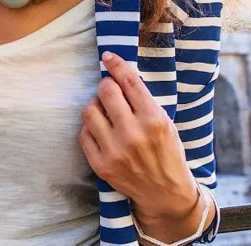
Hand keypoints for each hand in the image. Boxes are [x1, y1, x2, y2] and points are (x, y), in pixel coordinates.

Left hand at [79, 52, 198, 222]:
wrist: (165, 193)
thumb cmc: (167, 153)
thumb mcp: (166, 124)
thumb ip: (144, 101)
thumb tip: (119, 74)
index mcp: (155, 120)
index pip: (130, 82)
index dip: (116, 65)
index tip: (108, 56)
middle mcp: (134, 134)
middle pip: (106, 91)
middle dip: (106, 86)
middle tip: (110, 90)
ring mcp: (115, 150)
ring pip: (89, 111)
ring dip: (95, 105)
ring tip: (104, 110)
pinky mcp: (101, 164)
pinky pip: (83, 133)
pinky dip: (90, 127)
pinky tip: (101, 129)